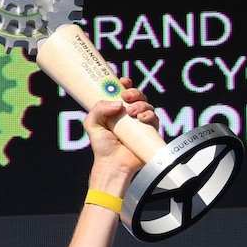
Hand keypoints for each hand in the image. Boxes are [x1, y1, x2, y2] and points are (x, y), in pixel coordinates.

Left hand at [83, 78, 155, 193]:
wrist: (113, 165)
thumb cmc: (102, 147)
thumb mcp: (92, 125)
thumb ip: (97, 109)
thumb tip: (117, 103)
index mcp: (116, 110)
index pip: (122, 92)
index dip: (124, 84)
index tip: (122, 82)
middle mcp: (129, 115)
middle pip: (137, 95)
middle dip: (133, 92)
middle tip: (125, 97)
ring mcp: (140, 122)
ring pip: (146, 104)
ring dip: (140, 104)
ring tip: (131, 113)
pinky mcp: (149, 131)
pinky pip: (154, 117)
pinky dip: (149, 114)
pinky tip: (141, 118)